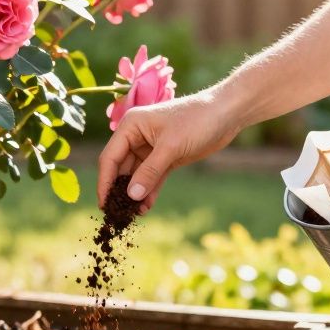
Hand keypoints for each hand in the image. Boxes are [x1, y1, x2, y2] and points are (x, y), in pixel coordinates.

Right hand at [96, 90, 239, 210]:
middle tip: (118, 215)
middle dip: (119, 191)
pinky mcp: (166, 157)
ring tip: (132, 215)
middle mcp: (136, 136)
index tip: (104, 205)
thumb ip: (150, 172)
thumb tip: (131, 196)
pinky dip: (149, 192)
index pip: (110, 158)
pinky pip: (151, 178)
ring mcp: (150, 148)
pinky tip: (146, 207)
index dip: (105, 182)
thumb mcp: (171, 147)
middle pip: (120, 168)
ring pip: (136, 176)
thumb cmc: (196, 121)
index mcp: (130, 126)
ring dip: (135, 194)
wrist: (226, 114)